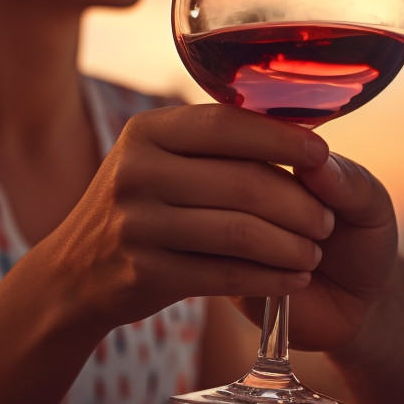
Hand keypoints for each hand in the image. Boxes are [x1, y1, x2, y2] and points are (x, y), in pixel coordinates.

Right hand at [45, 104, 335, 329]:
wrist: (75, 274)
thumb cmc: (144, 206)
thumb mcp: (161, 159)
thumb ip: (217, 144)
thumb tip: (302, 133)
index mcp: (148, 131)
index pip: (227, 125)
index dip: (282, 137)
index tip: (323, 152)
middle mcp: (137, 171)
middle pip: (242, 181)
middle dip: (298, 202)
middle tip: (328, 219)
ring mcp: (137, 224)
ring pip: (239, 231)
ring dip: (290, 244)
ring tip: (315, 251)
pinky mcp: (146, 273)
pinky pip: (225, 275)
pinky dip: (269, 278)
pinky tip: (293, 279)